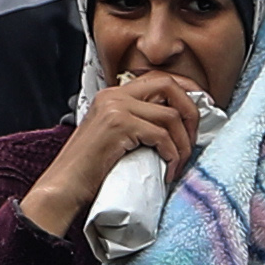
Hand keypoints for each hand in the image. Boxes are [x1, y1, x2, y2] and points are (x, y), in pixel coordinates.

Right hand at [29, 71, 214, 240]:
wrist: (64, 185)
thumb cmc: (90, 169)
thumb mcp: (115, 138)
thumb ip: (137, 125)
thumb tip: (174, 127)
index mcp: (113, 95)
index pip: (159, 78)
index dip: (186, 90)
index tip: (200, 109)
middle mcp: (114, 96)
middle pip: (169, 85)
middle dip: (191, 111)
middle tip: (192, 139)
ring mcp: (116, 108)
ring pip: (171, 115)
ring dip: (183, 142)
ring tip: (178, 162)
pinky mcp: (119, 126)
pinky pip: (162, 136)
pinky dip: (172, 155)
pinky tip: (168, 171)